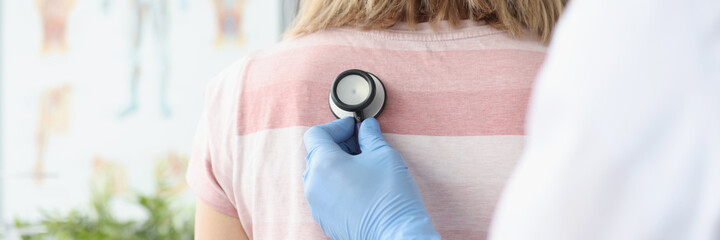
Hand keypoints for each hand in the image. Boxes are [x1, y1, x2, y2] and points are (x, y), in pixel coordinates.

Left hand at [302, 117, 440, 239]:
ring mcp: (317, 204)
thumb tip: (366, 127)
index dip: (336, 126)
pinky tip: (360, 186)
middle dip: (338, 144)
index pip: (316, 134)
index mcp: (323, 164)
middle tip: (362, 143)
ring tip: (363, 166)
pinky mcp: (324, 219)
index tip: (353, 127)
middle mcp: (313, 184)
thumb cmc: (390, 196)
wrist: (395, 234)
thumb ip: (370, 136)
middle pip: (317, 153)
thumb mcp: (383, 155)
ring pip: (320, 175)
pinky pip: (325, 193)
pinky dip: (337, 184)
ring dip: (337, 165)